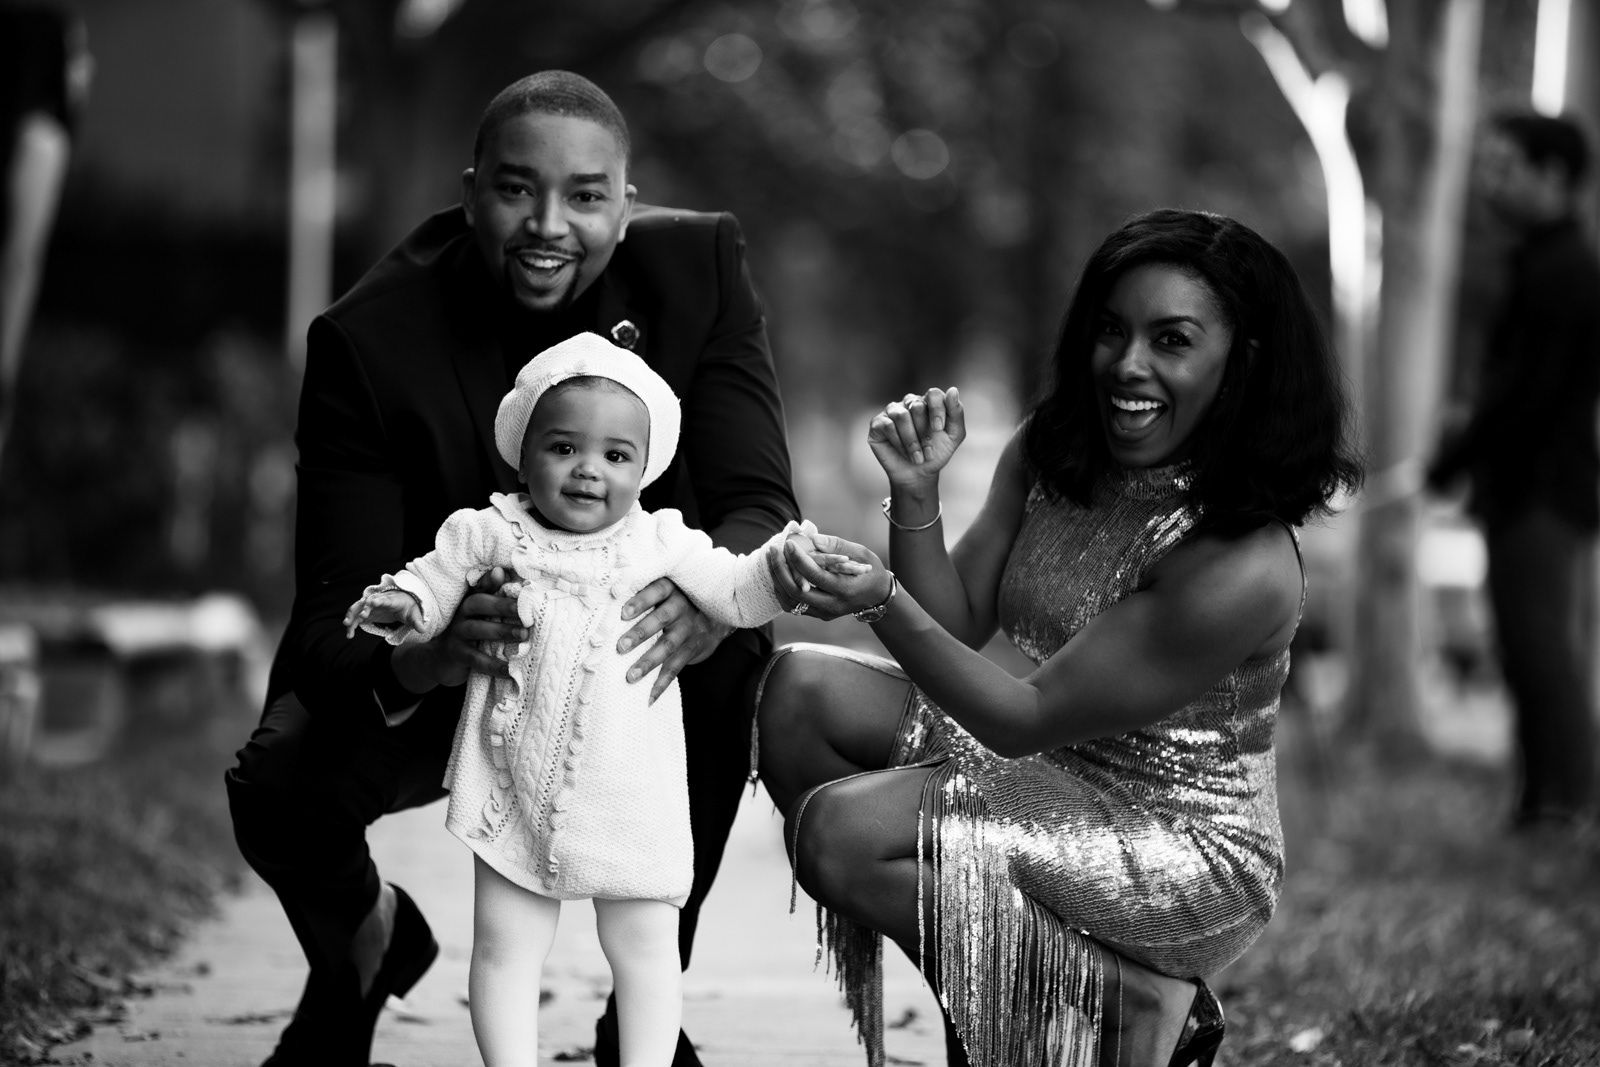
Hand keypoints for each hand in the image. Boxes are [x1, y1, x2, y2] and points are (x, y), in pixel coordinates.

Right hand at [342, 589, 422, 637]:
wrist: (404, 603)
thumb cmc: (409, 608)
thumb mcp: (415, 614)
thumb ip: (417, 621)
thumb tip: (422, 630)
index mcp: (391, 599)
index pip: (382, 599)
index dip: (376, 602)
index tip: (369, 606)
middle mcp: (378, 601)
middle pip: (366, 602)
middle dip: (360, 609)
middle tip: (356, 618)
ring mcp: (371, 606)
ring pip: (357, 609)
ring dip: (351, 616)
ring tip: (347, 627)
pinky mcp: (367, 613)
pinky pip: (356, 618)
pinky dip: (352, 625)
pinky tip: (349, 635)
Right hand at [390, 567, 527, 691]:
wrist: (441, 660)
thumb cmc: (472, 633)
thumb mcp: (483, 615)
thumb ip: (496, 599)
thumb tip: (504, 574)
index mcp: (471, 601)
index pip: (481, 587)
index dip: (490, 580)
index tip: (503, 573)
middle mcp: (462, 613)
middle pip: (478, 604)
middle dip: (502, 605)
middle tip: (525, 611)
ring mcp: (457, 634)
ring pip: (477, 629)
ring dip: (501, 631)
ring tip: (523, 634)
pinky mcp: (457, 655)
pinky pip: (476, 659)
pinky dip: (494, 665)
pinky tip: (510, 670)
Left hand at [618, 579, 732, 702]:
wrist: (716, 615)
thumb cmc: (676, 600)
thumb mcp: (668, 590)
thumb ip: (645, 592)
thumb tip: (607, 602)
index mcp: (672, 590)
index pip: (657, 591)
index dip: (642, 601)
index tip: (624, 612)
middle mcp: (681, 608)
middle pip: (661, 619)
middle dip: (641, 633)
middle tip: (620, 646)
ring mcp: (688, 630)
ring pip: (668, 646)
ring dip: (649, 662)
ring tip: (631, 677)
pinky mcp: (692, 649)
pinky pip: (676, 667)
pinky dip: (662, 683)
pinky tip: (649, 697)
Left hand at [766, 535, 866, 620]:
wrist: (877, 596)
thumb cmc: (870, 570)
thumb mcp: (861, 553)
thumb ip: (837, 546)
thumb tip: (813, 539)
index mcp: (845, 589)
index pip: (815, 576)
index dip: (798, 559)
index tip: (788, 544)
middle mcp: (833, 605)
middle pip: (797, 592)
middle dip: (780, 570)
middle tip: (773, 550)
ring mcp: (824, 613)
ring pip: (791, 601)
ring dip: (777, 579)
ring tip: (772, 559)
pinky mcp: (817, 614)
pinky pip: (792, 605)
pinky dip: (781, 589)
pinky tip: (778, 572)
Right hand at [867, 387, 965, 487]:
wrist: (918, 475)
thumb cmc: (935, 453)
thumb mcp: (954, 435)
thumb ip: (956, 412)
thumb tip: (953, 390)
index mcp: (928, 402)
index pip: (933, 394)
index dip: (937, 410)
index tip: (938, 429)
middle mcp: (909, 403)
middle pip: (917, 406)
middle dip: (924, 432)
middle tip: (928, 452)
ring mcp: (892, 412)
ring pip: (901, 416)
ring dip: (912, 441)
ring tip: (917, 457)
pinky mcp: (878, 423)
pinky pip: (887, 425)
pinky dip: (898, 442)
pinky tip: (904, 453)